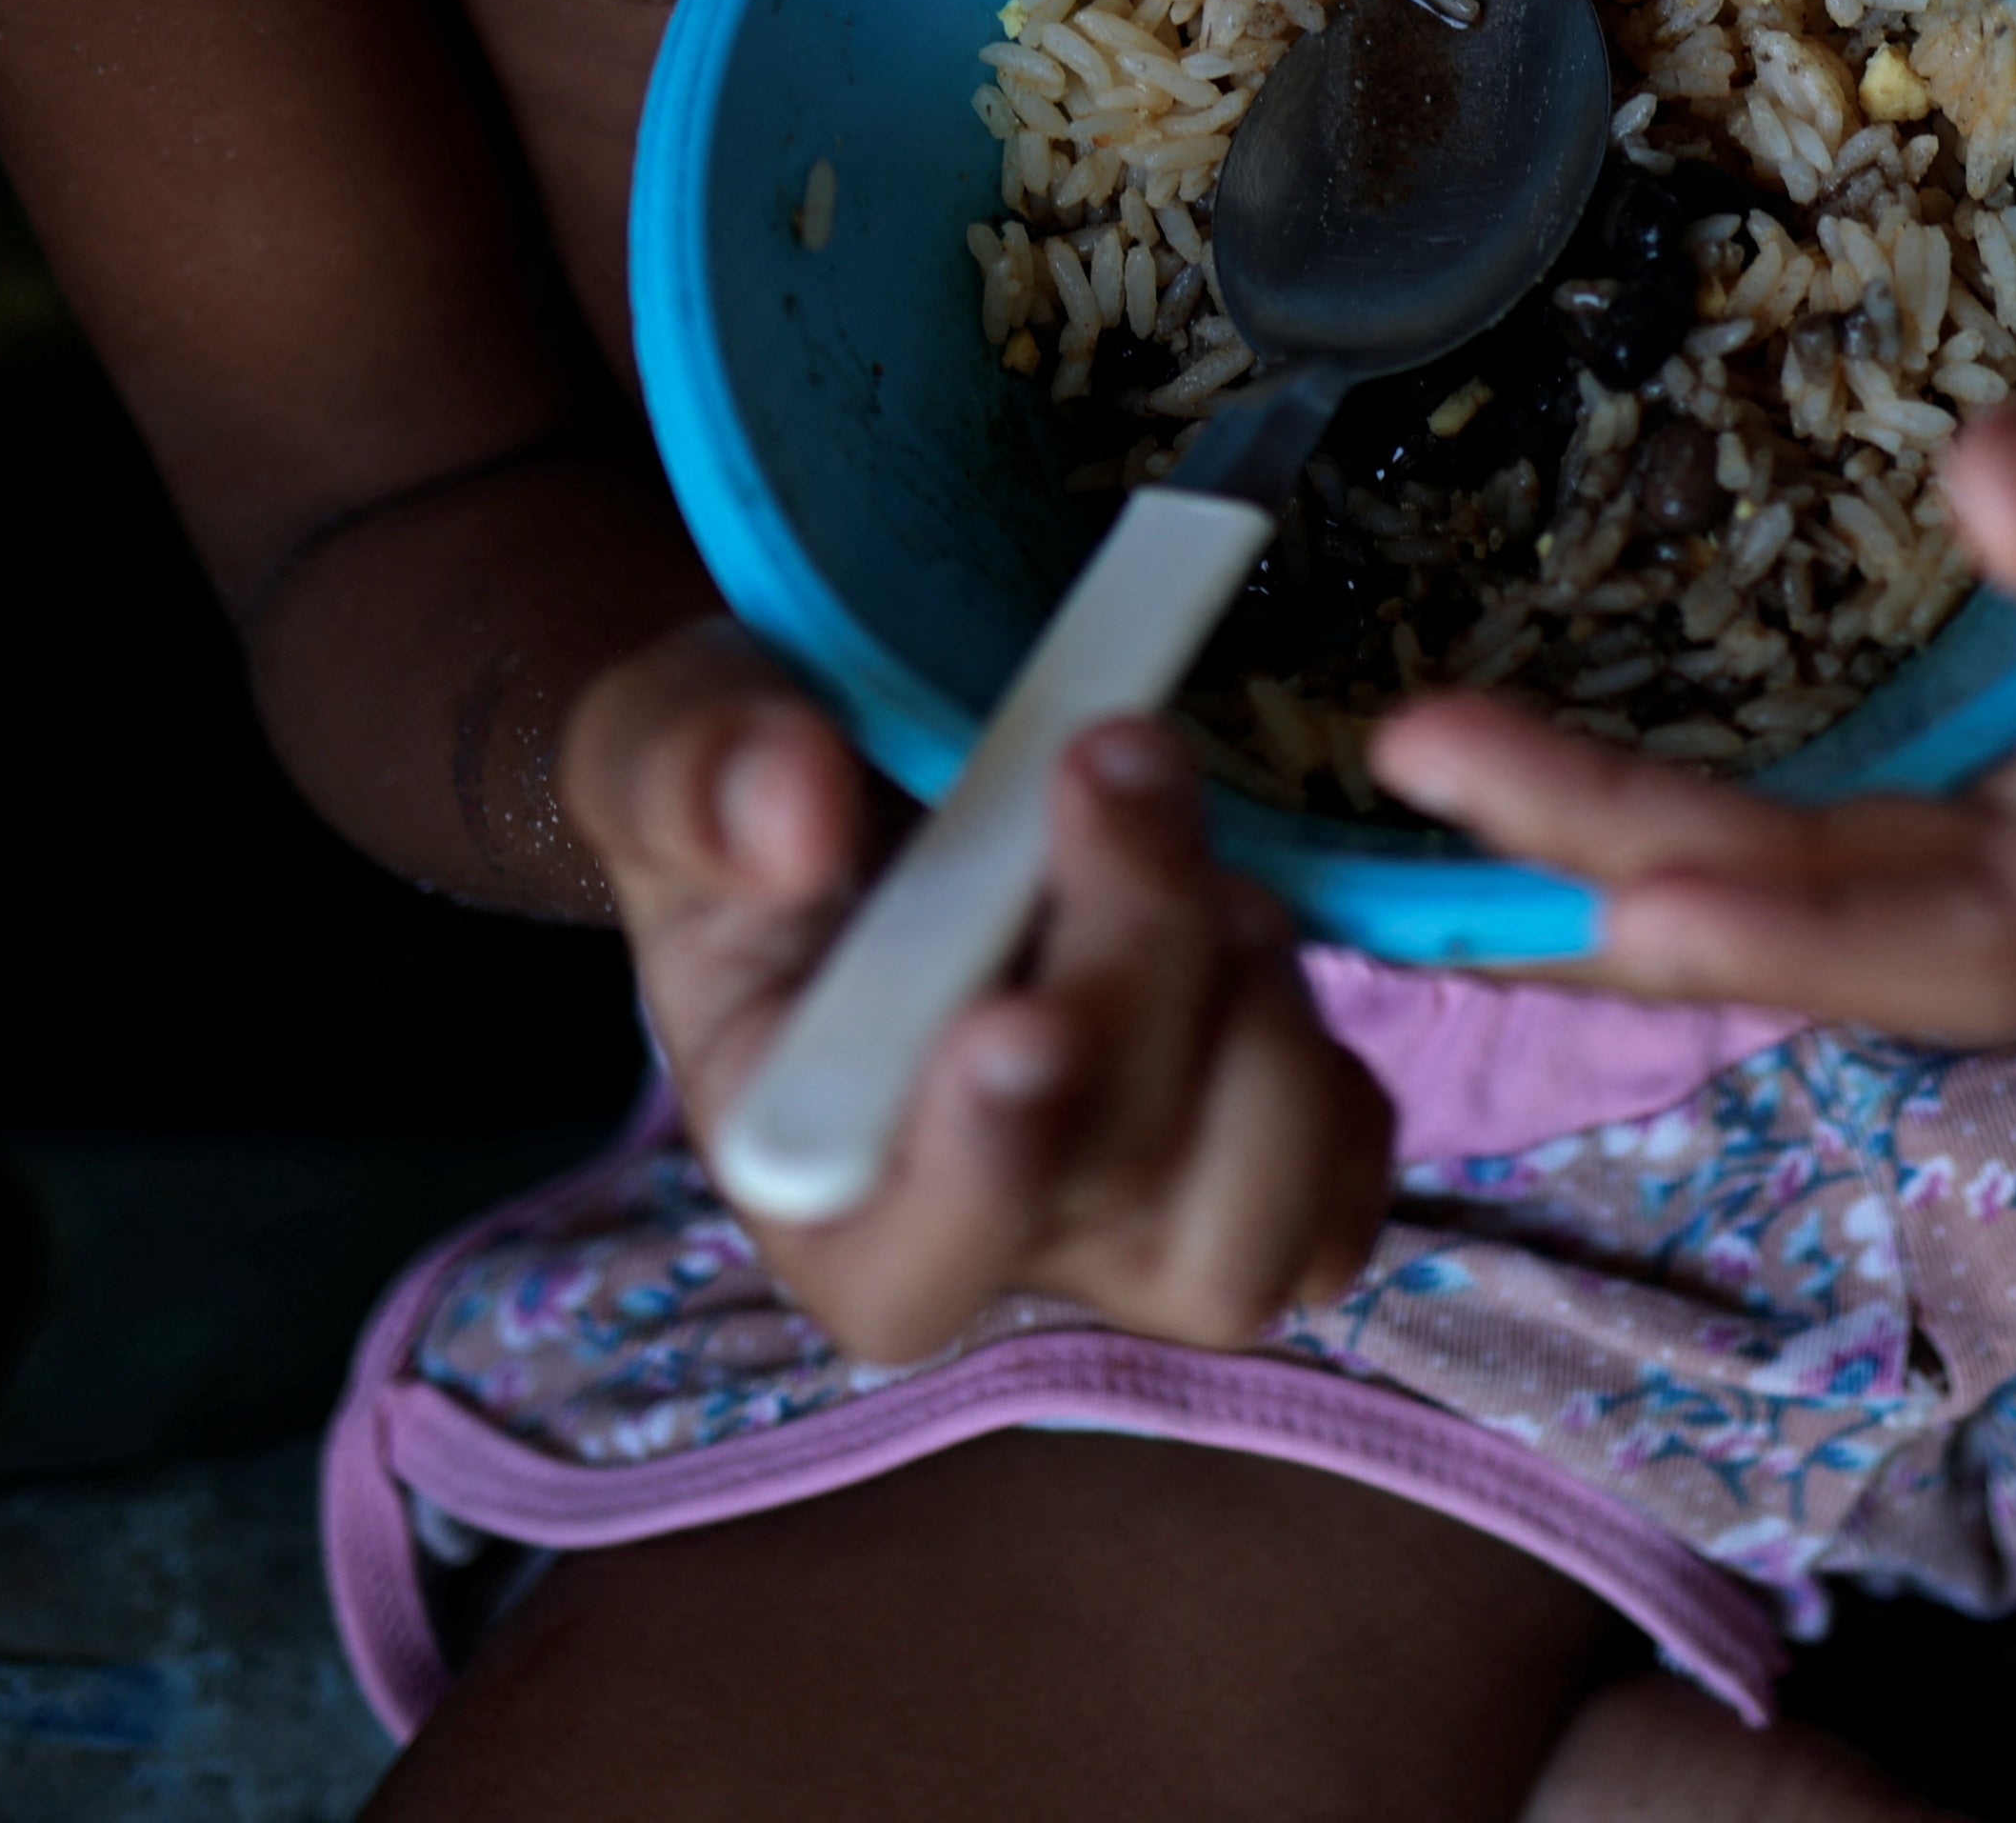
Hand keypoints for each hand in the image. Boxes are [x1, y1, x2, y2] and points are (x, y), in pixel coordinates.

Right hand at [567, 624, 1399, 1365]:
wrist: (867, 787)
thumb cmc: (752, 798)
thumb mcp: (667, 746)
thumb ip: (688, 777)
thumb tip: (787, 813)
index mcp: (814, 1183)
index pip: (902, 1269)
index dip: (980, 1174)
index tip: (1019, 1022)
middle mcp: (985, 1231)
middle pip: (1112, 1196)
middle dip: (1136, 961)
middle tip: (1113, 762)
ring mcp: (1130, 1210)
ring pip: (1255, 1214)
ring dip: (1250, 1003)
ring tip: (1190, 841)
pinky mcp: (1247, 1150)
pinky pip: (1348, 1162)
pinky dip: (1334, 1051)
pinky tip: (1254, 923)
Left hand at [1371, 266, 2015, 1041]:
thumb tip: (1992, 498)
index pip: (1970, 927)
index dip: (1786, 913)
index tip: (1597, 869)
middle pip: (1853, 950)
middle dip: (1626, 893)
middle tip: (1404, 798)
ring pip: (1821, 934)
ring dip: (1614, 892)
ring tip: (1387, 844)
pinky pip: (1828, 881)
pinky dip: (1676, 856)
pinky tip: (1519, 816)